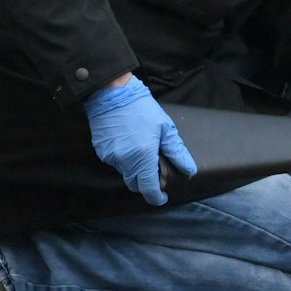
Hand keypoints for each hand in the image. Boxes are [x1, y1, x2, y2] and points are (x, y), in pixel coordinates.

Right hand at [83, 76, 197, 205]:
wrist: (112, 93)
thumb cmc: (142, 108)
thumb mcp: (165, 128)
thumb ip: (177, 152)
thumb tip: (189, 170)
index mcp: (143, 157)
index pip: (149, 189)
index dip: (156, 197)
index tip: (163, 197)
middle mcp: (125, 161)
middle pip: (135, 185)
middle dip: (146, 184)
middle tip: (156, 172)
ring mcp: (111, 157)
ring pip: (125, 174)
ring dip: (135, 170)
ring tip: (143, 152)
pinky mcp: (102, 151)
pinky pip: (115, 163)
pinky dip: (124, 160)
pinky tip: (130, 143)